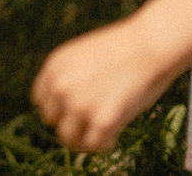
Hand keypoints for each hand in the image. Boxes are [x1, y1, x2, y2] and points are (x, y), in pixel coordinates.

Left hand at [31, 19, 177, 151]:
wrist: (149, 46)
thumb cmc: (122, 51)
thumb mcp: (81, 57)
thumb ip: (68, 79)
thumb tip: (65, 109)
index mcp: (53, 69)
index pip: (41, 103)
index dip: (59, 110)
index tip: (74, 112)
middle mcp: (61, 87)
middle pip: (53, 122)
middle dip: (71, 124)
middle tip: (91, 124)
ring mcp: (80, 105)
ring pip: (70, 139)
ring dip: (84, 138)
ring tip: (102, 132)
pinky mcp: (104, 121)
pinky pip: (96, 145)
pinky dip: (106, 143)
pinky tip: (116, 133)